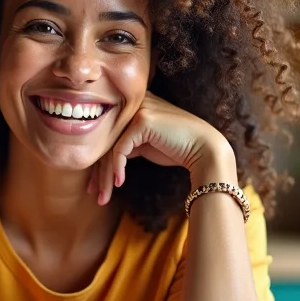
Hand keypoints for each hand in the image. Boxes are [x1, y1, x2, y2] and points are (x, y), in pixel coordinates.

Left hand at [88, 92, 235, 204]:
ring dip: (105, 176)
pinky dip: (117, 168)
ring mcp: (138, 109)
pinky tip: (120, 183)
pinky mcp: (142, 120)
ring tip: (104, 198)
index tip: (93, 185)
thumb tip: (100, 161)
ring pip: (110, 146)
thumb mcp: (145, 144)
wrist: (205, 149)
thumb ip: (126, 144)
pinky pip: (120, 149)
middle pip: (105, 140)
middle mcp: (133, 102)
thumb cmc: (177, 149)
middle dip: (98, 171)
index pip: (107, 135)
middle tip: (94, 194)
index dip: (98, 161)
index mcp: (133, 105)